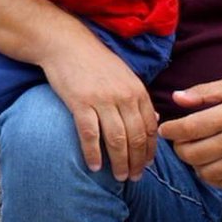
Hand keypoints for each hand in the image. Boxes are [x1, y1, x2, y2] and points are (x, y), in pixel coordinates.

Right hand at [39, 34, 158, 181]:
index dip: (150, 151)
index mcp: (137, 90)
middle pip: (136, 138)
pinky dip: (93, 154)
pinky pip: (90, 135)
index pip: (150, 128)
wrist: (66, 44)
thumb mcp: (124, 76)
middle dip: (137, 162)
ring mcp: (102, 100)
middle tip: (134, 178)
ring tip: (119, 177)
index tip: (146, 165)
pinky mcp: (80, 102)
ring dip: (119, 163)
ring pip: (117, 140)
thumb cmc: (96, 61)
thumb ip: (139, 99)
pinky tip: (94, 166)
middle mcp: (124, 96)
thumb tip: (154, 121)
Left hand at [158, 78, 221, 188]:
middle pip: (192, 154)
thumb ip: (201, 93)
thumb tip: (175, 98)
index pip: (188, 129)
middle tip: (180, 140)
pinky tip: (211, 163)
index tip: (165, 129)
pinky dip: (211, 176)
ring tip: (196, 151)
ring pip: (205, 173)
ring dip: (194, 164)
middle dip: (179, 148)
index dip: (170, 131)